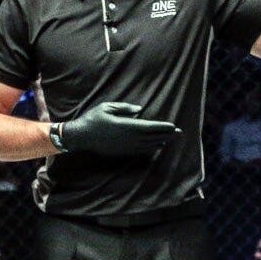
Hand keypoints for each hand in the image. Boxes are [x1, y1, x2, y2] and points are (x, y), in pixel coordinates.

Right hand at [56, 102, 179, 155]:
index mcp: (126, 126)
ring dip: (161, 142)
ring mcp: (125, 147)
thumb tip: (139, 110)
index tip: (173, 126)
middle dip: (166, 135)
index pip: (149, 127)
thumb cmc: (93, 119)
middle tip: (179, 133)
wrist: (80, 136)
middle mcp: (128, 138)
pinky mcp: (122, 152)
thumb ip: (124, 108)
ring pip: (148, 145)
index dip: (162, 127)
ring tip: (172, 139)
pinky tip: (157, 146)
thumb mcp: (107, 107)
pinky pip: (140, 151)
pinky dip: (151, 148)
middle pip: (152, 137)